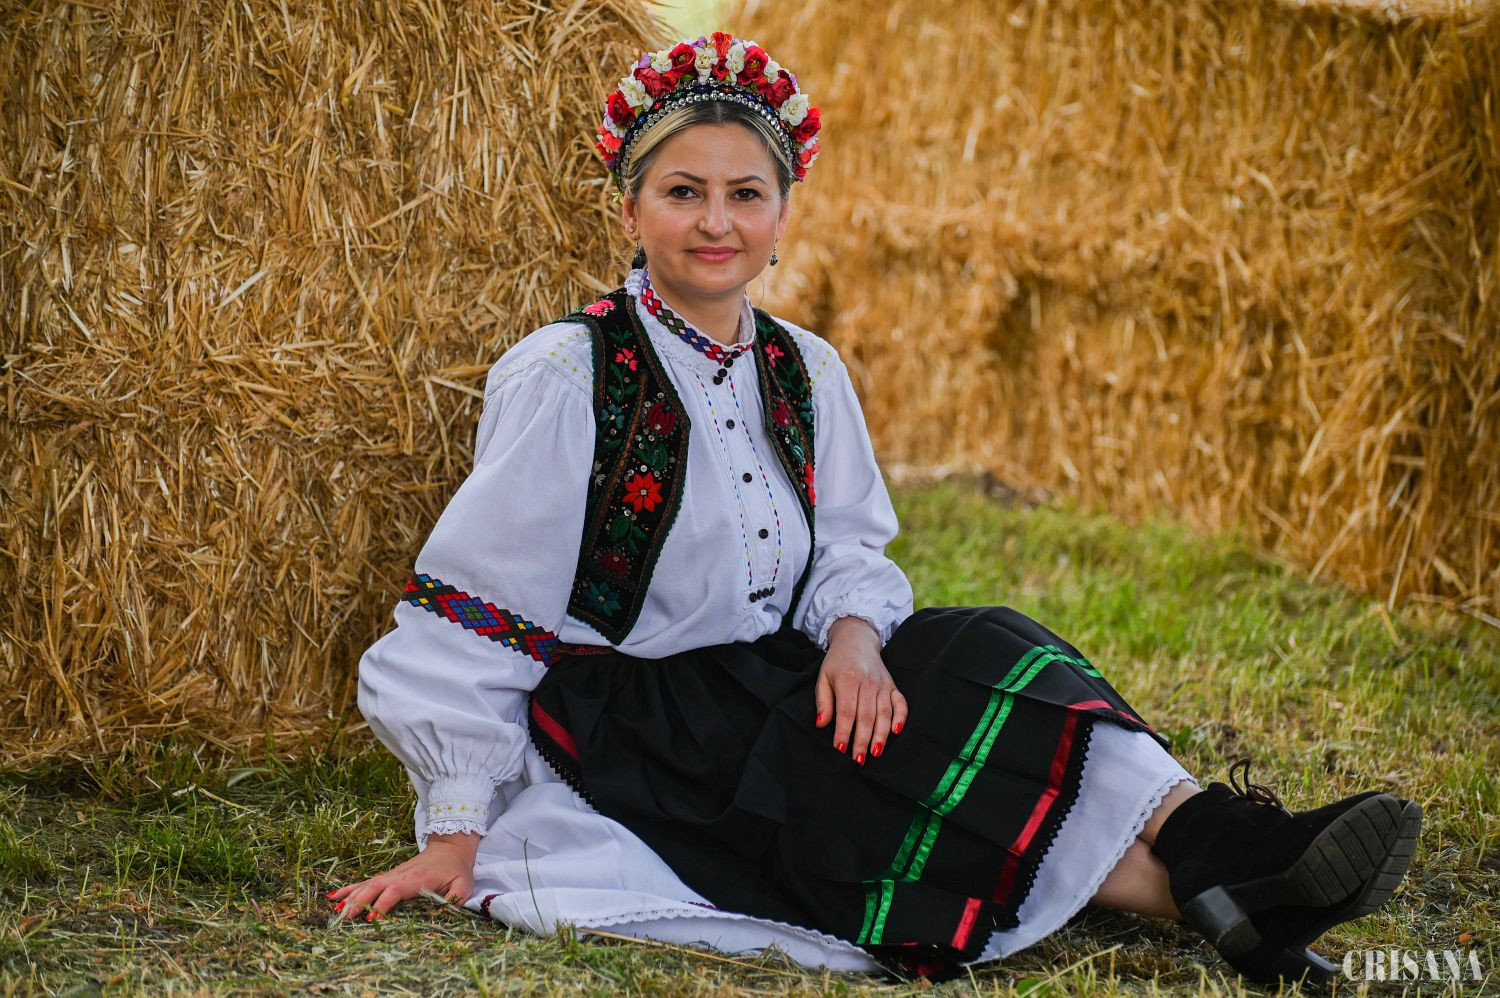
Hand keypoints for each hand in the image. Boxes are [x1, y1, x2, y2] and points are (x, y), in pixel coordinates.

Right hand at [326, 831, 478, 921]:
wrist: (450, 847)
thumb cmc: (456, 869)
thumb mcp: (463, 884)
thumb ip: (457, 898)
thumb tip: (448, 910)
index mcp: (416, 879)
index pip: (395, 891)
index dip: (382, 904)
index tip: (370, 918)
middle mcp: (400, 875)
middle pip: (375, 887)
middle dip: (359, 902)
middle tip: (345, 918)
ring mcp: (392, 874)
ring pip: (367, 884)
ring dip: (350, 896)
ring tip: (335, 910)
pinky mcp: (389, 876)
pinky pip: (366, 882)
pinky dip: (350, 888)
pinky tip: (334, 896)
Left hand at [814, 616, 907, 764]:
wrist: (857, 640)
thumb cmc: (837, 663)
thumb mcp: (823, 677)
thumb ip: (823, 701)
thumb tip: (821, 724)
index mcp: (848, 679)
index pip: (846, 711)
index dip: (844, 731)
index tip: (840, 749)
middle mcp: (868, 682)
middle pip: (866, 716)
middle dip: (862, 740)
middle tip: (858, 760)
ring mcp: (882, 684)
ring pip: (884, 713)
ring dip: (881, 735)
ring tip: (875, 753)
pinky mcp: (893, 686)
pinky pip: (900, 704)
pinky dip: (900, 717)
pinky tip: (896, 731)